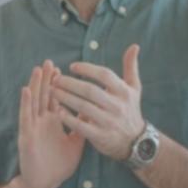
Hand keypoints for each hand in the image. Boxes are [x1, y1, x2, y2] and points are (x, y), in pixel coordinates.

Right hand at [10, 61, 85, 187]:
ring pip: (34, 101)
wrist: (45, 183)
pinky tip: (26, 90)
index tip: (62, 69)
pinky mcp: (26, 135)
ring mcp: (33, 127)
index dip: (58, 84)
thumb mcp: (76, 143)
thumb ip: (82, 126)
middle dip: (46, 79)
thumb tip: (93, 112)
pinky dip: (25, 103)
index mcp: (53, 122)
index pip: (55, 99)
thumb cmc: (58, 165)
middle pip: (44, 96)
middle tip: (49, 62)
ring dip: (35, 85)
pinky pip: (26, 117)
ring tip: (38, 69)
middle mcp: (42, 121)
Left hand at [51, 44, 147, 161]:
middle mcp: (117, 106)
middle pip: (90, 90)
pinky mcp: (101, 136)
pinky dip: (69, 118)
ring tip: (52, 91)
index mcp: (124, 91)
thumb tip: (134, 45)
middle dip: (70, 83)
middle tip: (55, 79)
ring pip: (83, 107)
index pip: (104, 75)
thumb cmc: (130, 109)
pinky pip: (81, 126)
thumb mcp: (134, 88)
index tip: (72, 66)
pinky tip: (57, 111)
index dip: (87, 69)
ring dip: (65, 98)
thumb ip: (130, 67)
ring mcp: (109, 122)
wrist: (136, 142)